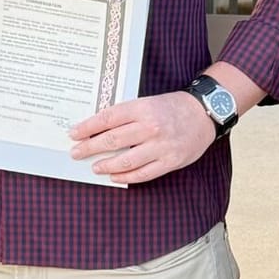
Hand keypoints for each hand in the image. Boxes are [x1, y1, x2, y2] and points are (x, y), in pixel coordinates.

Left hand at [70, 91, 215, 184]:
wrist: (204, 113)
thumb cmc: (173, 107)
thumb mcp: (148, 102)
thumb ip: (126, 114)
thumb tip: (99, 129)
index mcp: (142, 108)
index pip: (107, 119)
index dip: (87, 128)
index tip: (74, 134)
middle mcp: (150, 127)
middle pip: (112, 140)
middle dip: (89, 148)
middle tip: (76, 153)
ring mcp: (161, 146)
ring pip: (125, 160)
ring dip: (105, 165)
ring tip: (94, 167)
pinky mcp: (170, 161)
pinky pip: (143, 173)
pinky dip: (126, 176)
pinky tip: (115, 176)